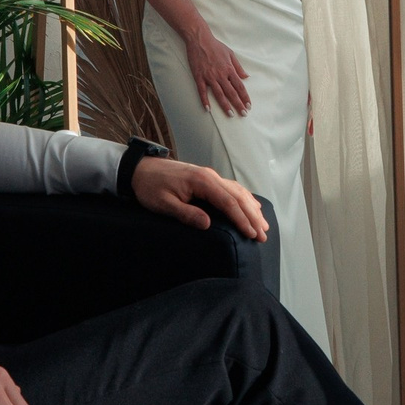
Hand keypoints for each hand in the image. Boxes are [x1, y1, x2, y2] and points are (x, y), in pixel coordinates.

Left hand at [132, 155, 268, 241]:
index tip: (252, 234)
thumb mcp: (163, 204)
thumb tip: (207, 224)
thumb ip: (186, 213)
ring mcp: (210, 176)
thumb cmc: (150, 187)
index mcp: (201, 181)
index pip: (228, 202)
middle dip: (252, 216)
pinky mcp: (207, 178)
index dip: (242, 219)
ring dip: (252, 208)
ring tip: (263, 225)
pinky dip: (244, 198)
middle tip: (263, 235)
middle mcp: (210, 176)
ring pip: (238, 191)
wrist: (141, 169)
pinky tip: (251, 206)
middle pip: (238, 196)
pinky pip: (231, 188)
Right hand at [184, 25, 250, 116]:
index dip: (245, 97)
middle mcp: (221, 74)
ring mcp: (209, 76)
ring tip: (231, 114)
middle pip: (231, 92)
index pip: (239, 86)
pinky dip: (205, 101)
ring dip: (225, 105)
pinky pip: (202, 91)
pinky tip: (208, 109)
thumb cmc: (215, 46)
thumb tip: (246, 76)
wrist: (199, 39)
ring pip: (219, 94)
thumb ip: (238, 67)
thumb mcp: (230, 54)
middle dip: (238, 104)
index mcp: (229, 69)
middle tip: (244, 114)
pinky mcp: (199, 76)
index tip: (249, 105)